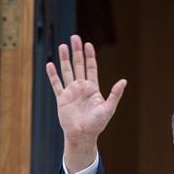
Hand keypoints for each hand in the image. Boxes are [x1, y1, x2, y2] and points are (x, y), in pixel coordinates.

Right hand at [45, 35, 125, 171]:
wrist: (83, 136)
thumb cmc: (97, 124)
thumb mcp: (109, 109)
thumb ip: (115, 94)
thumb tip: (123, 81)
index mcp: (92, 88)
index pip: (91, 67)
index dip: (90, 56)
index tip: (88, 44)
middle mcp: (81, 87)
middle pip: (78, 65)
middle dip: (76, 52)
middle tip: (74, 38)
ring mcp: (71, 92)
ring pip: (66, 71)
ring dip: (64, 59)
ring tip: (62, 46)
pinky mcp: (61, 99)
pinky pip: (56, 84)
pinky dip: (52, 75)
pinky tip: (50, 65)